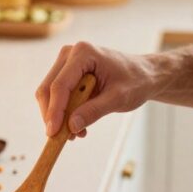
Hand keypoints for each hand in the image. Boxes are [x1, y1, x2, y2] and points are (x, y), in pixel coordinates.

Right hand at [36, 41, 156, 137]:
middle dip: (52, 115)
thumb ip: (94, 111)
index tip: (53, 133)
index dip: (54, 111)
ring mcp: (67, 63)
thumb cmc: (135, 81)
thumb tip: (71, 126)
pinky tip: (78, 127)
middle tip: (60, 138)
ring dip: (58, 116)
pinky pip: (57, 96)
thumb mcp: (118, 98)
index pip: (60, 85)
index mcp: (83, 53)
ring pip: (49, 94)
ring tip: (76, 134)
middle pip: (48, 89)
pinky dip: (63, 113)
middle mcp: (70, 54)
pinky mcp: (68, 74)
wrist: (144, 75)